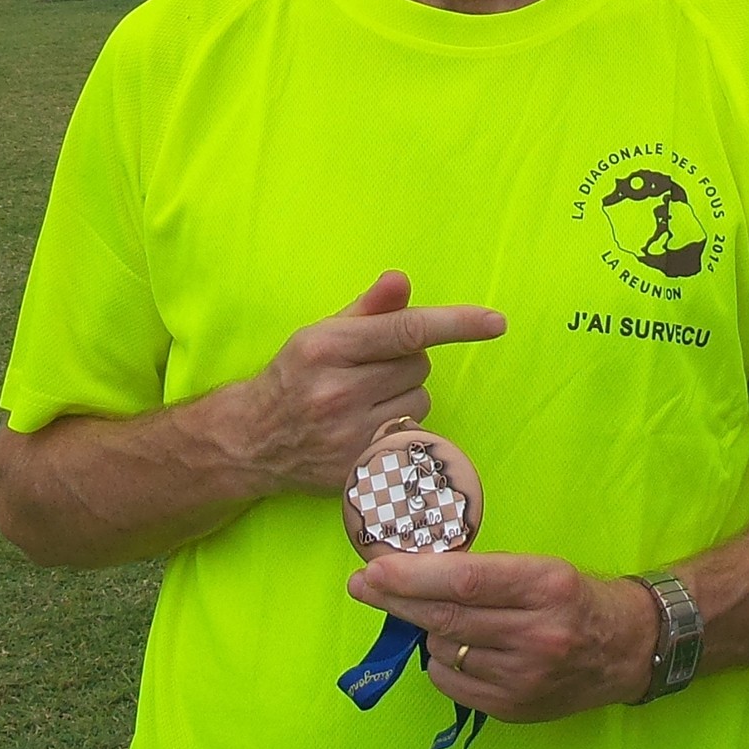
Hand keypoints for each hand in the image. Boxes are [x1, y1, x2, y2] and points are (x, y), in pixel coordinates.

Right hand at [239, 271, 505, 496]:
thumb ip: (368, 309)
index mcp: (325, 348)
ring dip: (405, 395)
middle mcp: (337, 392)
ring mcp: (349, 435)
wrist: (253, 440)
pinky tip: (369, 426)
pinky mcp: (361, 467)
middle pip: (418, 365)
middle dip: (405, 361)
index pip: (406, 331)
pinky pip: (413, 434)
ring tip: (366, 400)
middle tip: (370, 369)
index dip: (456, 323)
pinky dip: (401, 426)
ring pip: (420, 400)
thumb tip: (401, 281)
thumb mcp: (321, 333)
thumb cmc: (294, 376)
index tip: (495, 322)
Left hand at [349, 549, 656, 721]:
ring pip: (444, 652)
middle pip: (447, 618)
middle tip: (362, 585)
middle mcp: (538, 634)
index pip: (466, 581)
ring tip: (445, 619)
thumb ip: (485, 573)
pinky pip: (451, 684)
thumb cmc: (575, 597)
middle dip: (396, 600)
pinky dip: (441, 663)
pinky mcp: (516, 708)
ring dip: (429, 632)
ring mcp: (526, 678)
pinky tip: (456, 649)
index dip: (413, 577)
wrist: (628, 648)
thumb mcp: (540, 568)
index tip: (374, 569)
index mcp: (546, 586)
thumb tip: (412, 573)